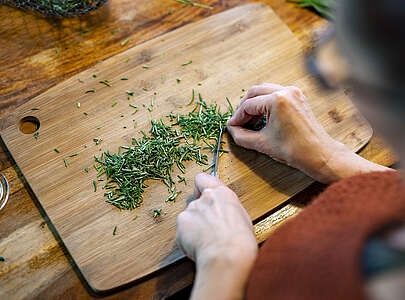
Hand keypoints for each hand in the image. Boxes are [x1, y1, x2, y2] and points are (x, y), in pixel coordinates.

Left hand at [176, 173, 256, 299]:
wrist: (228, 255)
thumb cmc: (240, 242)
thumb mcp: (241, 219)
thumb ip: (227, 210)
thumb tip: (223, 215)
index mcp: (223, 194)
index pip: (203, 179)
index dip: (199, 188)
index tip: (201, 195)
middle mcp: (206, 198)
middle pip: (196, 202)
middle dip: (200, 215)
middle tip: (209, 230)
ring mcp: (192, 209)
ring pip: (189, 217)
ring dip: (194, 227)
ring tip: (206, 242)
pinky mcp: (181, 222)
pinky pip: (182, 229)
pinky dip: (186, 237)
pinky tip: (198, 246)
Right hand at [227, 83, 354, 182]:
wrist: (319, 154)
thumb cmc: (294, 150)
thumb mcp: (262, 143)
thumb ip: (242, 136)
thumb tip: (232, 130)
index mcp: (277, 100)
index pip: (248, 105)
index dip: (237, 117)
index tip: (231, 127)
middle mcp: (286, 91)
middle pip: (255, 92)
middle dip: (244, 107)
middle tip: (238, 122)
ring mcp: (294, 92)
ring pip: (265, 91)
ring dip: (254, 104)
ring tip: (248, 121)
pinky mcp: (298, 97)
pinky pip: (276, 94)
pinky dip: (266, 103)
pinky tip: (262, 117)